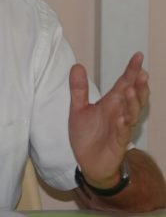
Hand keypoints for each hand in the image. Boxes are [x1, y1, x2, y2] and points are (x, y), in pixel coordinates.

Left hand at [69, 52, 149, 187]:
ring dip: (132, 103)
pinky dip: (123, 125)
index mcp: (111, 103)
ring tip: (130, 90)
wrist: (88, 162)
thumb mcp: (78, 108)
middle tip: (142, 73)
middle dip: (139, 86)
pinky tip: (122, 118)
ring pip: (132, 114)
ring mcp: (120, 128)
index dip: (131, 70)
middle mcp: (119, 113)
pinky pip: (123, 134)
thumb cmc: (87, 135)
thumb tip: (77, 65)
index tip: (138, 56)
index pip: (124, 83)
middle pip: (134, 97)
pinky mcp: (117, 143)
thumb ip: (79, 88)